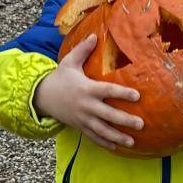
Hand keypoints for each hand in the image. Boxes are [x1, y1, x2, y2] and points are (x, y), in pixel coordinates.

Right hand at [34, 34, 142, 150]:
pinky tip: (117, 147)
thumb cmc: (60, 77)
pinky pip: (93, 137)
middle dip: (124, 120)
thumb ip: (83, 49)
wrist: (41, 96)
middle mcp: (86, 105)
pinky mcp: (79, 126)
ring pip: (102, 130)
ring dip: (117, 136)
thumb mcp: (69, 61)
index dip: (122, 93)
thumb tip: (95, 35)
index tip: (137, 96)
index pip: (107, 90)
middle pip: (108, 114)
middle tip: (141, 124)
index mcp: (86, 88)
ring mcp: (82, 118)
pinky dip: (105, 143)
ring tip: (132, 142)